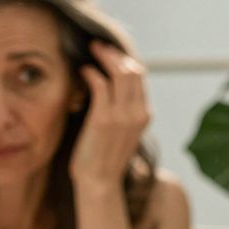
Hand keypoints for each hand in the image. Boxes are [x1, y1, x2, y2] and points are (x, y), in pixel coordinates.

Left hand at [70, 40, 150, 188]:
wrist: (100, 182)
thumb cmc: (104, 159)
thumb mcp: (121, 133)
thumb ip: (121, 113)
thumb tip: (109, 93)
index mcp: (144, 115)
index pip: (140, 78)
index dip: (126, 61)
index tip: (111, 54)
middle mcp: (138, 113)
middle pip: (133, 71)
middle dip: (116, 54)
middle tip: (99, 45)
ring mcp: (123, 116)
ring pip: (121, 74)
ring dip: (105, 57)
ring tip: (91, 51)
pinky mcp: (104, 119)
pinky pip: (101, 86)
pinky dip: (93, 73)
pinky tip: (84, 70)